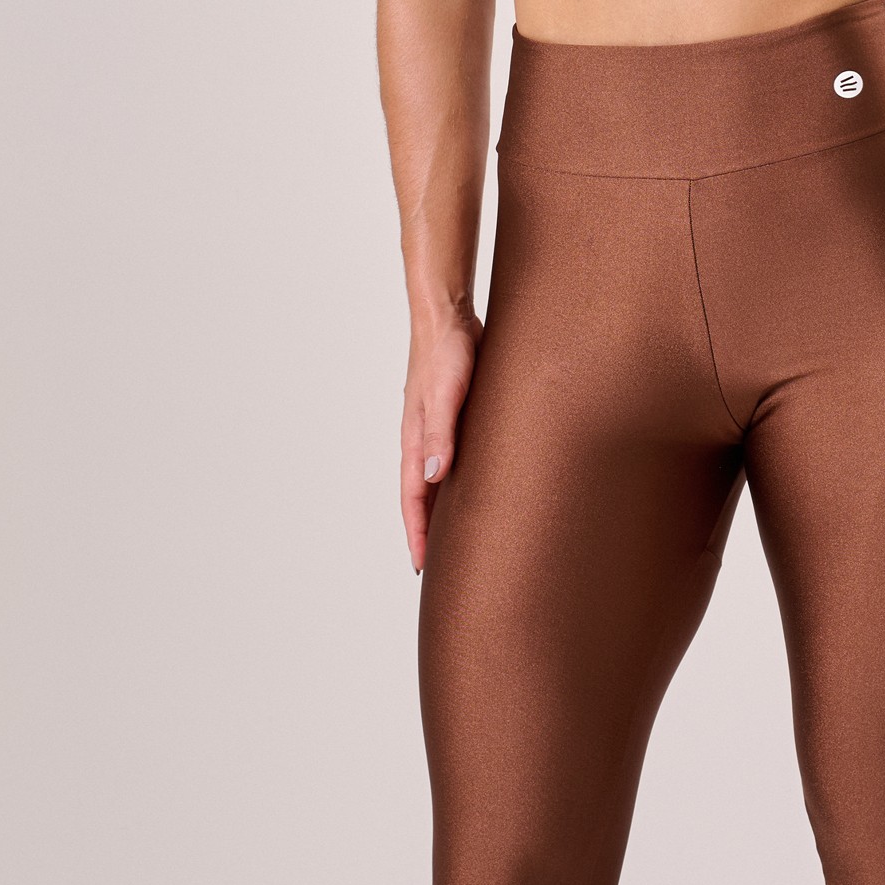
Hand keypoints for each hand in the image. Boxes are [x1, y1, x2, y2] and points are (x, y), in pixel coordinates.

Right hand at [399, 311, 479, 574]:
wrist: (448, 317)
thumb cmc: (447, 352)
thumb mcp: (447, 395)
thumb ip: (441, 434)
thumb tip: (433, 477)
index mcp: (415, 441)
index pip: (413, 499)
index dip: (418, 534)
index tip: (423, 567)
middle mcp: (422, 441)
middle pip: (421, 497)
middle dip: (428, 533)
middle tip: (441, 567)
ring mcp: (436, 430)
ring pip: (435, 482)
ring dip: (441, 511)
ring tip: (456, 540)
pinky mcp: (452, 419)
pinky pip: (450, 462)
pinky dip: (455, 484)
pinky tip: (471, 491)